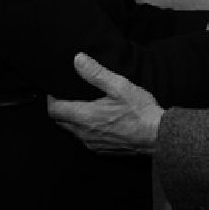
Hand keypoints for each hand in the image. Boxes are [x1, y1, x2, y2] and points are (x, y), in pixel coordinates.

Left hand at [47, 53, 162, 154]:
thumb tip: (78, 59)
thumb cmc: (139, 110)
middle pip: (60, 122)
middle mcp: (84, 133)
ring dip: (73, 119)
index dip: (51, 99)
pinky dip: (85, 129)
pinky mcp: (101, 150)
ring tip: (83, 106)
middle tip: (68, 96)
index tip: (56, 90)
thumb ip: (96, 73)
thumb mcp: (119, 86)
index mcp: (84, 116)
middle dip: (60, 109)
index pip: (54, 110)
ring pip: (72, 131)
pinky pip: (85, 139)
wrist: (157, 135)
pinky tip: (99, 121)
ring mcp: (92, 144)